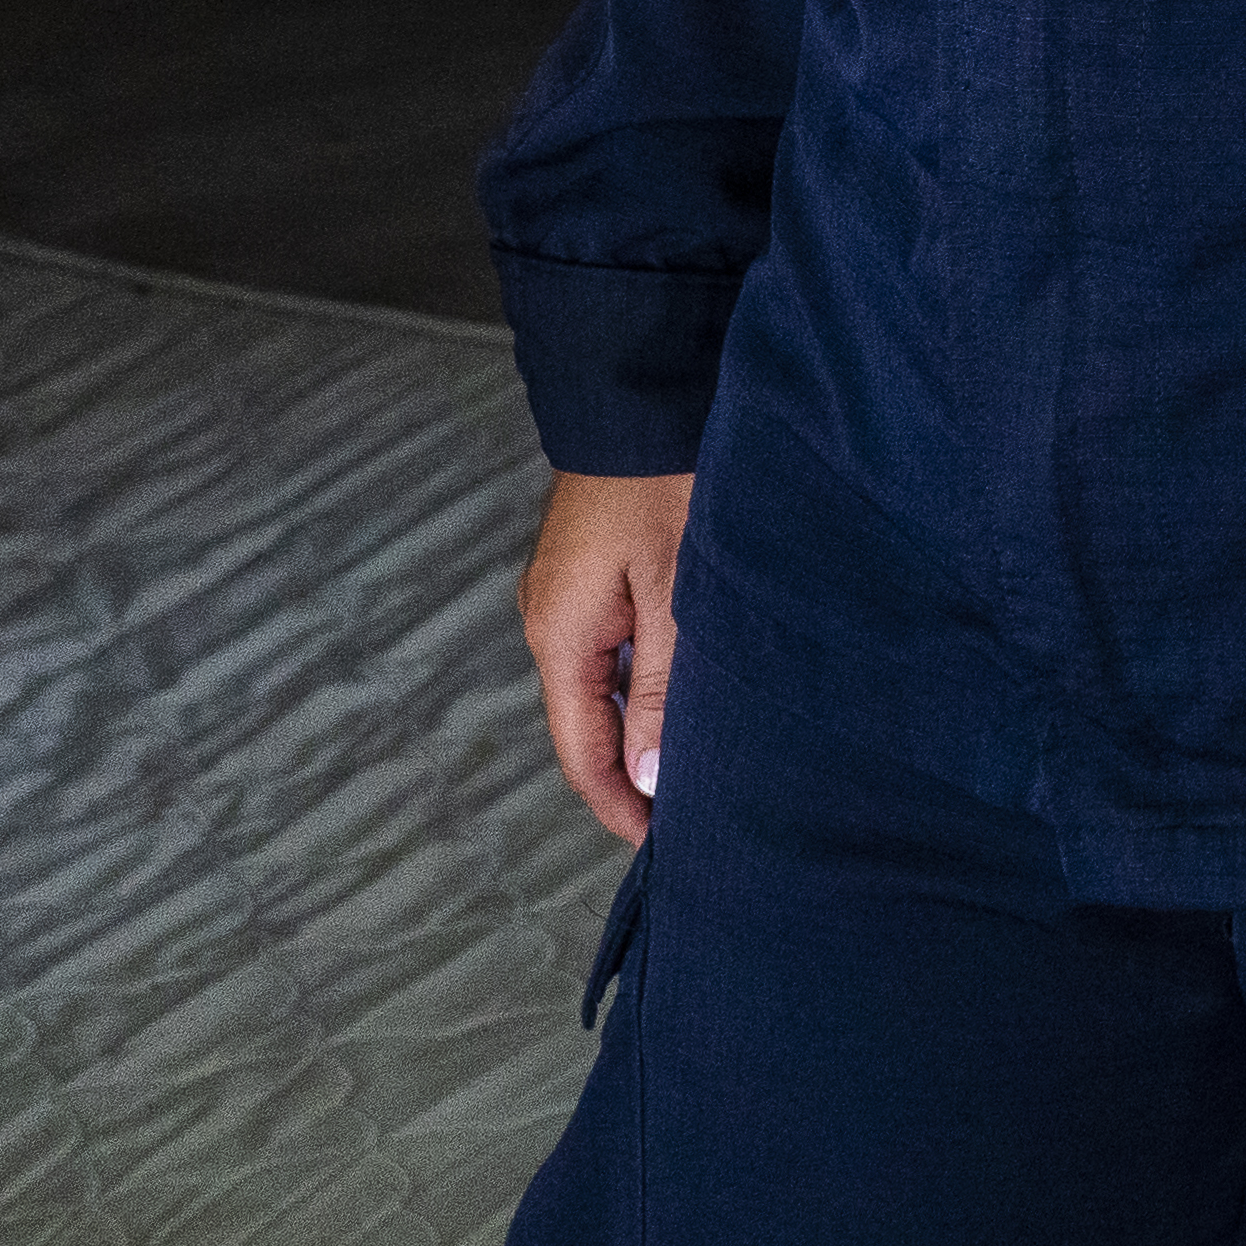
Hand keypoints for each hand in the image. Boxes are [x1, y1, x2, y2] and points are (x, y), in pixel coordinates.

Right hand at [521, 471, 695, 844]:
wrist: (639, 396)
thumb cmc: (664, 483)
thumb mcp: (676, 593)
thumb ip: (661, 690)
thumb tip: (647, 780)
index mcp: (560, 635)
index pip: (581, 754)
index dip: (619, 808)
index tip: (662, 849)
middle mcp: (549, 623)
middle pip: (586, 728)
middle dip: (632, 777)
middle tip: (692, 819)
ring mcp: (565, 599)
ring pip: (600, 691)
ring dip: (641, 731)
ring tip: (696, 769)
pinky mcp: (587, 578)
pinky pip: (610, 653)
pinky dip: (643, 686)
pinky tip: (683, 699)